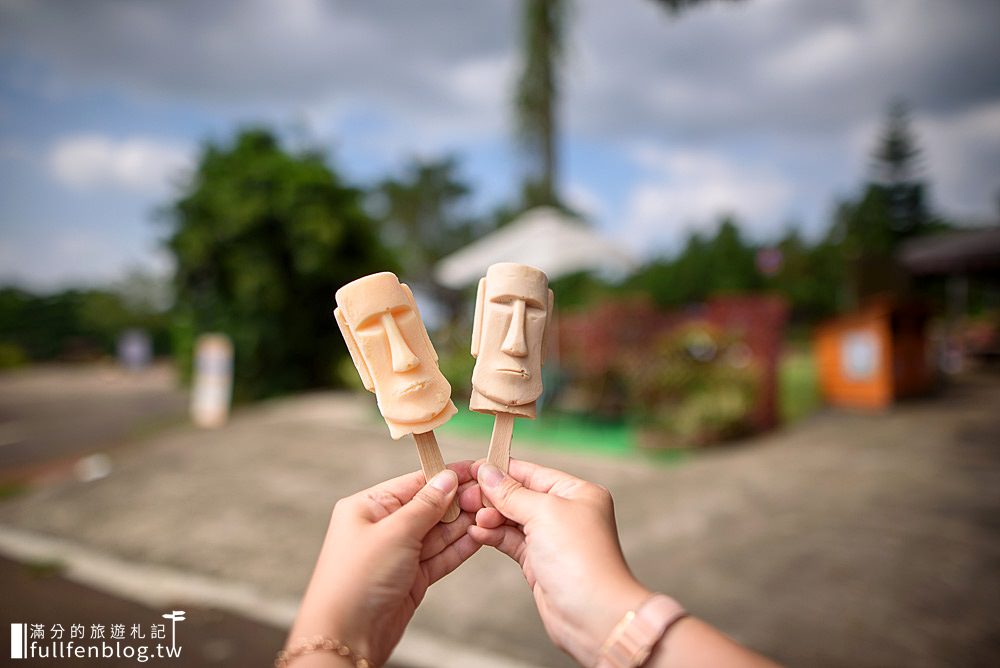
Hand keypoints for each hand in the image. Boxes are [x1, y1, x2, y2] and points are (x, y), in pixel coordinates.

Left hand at [286, 461, 481, 666]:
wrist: (346, 638)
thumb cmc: (356, 581)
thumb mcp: (394, 533)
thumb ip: (425, 505)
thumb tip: (447, 479)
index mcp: (367, 507)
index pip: (414, 483)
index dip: (445, 477)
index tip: (474, 470)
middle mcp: (382, 528)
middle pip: (428, 507)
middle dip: (458, 501)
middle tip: (489, 494)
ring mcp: (398, 554)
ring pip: (437, 533)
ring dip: (463, 524)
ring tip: (492, 512)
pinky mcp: (411, 578)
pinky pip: (440, 556)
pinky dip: (459, 547)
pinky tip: (480, 536)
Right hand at [468, 459, 651, 665]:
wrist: (592, 615)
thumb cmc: (580, 559)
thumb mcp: (544, 513)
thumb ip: (511, 493)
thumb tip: (487, 471)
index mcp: (577, 492)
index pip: (532, 472)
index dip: (501, 470)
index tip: (472, 468)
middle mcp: (566, 512)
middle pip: (520, 495)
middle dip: (492, 496)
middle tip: (465, 497)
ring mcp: (552, 538)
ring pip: (512, 518)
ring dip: (490, 516)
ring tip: (470, 517)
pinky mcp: (539, 561)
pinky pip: (511, 540)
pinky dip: (493, 535)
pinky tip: (476, 531)